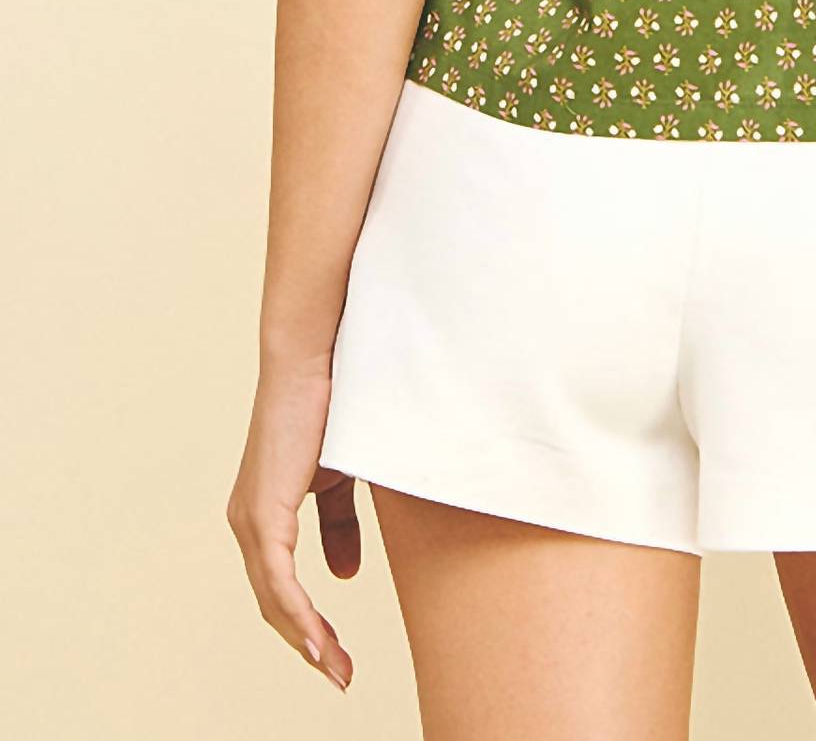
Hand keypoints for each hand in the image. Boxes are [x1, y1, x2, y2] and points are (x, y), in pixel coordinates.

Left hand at [227, 358, 359, 690]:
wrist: (315, 363)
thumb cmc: (329, 411)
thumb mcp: (339, 479)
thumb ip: (339, 525)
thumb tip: (343, 575)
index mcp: (263, 516)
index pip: (281, 589)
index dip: (308, 626)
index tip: (336, 658)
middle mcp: (248, 524)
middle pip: (274, 606)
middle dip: (309, 645)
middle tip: (340, 676)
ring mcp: (251, 520)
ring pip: (274, 601)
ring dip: (308, 641)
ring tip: (336, 669)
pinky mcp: (262, 513)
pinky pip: (279, 580)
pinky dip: (300, 615)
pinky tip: (319, 642)